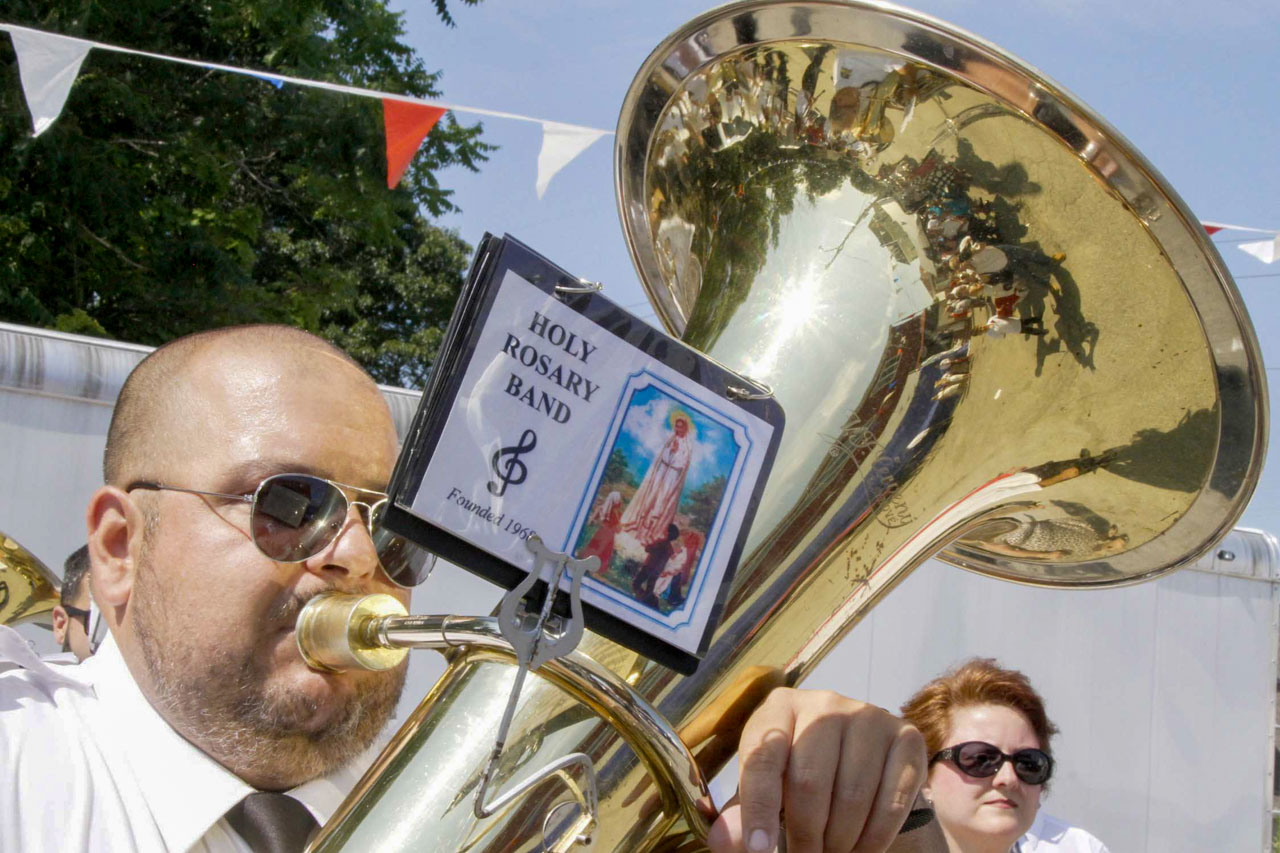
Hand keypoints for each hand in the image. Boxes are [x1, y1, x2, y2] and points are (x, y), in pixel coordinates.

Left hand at [707, 688, 926, 852]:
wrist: (854, 758)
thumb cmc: (797, 773)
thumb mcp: (765, 788)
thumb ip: (743, 815)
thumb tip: (723, 842)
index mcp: (779, 707)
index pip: (762, 758)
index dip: (758, 810)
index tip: (760, 850)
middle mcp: (825, 703)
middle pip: (809, 782)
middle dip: (805, 836)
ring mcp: (869, 716)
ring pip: (852, 796)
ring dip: (840, 841)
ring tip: (831, 852)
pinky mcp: (906, 737)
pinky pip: (892, 801)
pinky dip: (875, 838)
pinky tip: (861, 848)